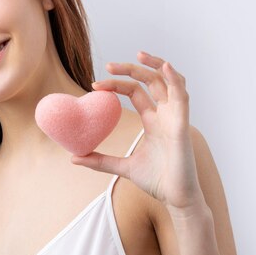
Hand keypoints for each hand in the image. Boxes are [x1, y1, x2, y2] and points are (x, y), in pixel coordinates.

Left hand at [71, 51, 205, 211]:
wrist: (176, 199)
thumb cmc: (156, 181)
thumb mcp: (122, 167)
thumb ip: (100, 160)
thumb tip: (73, 158)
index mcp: (153, 121)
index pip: (135, 92)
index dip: (117, 85)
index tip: (95, 85)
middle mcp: (165, 115)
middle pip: (151, 81)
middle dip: (131, 69)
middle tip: (108, 65)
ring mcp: (175, 118)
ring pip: (170, 82)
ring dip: (156, 65)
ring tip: (139, 55)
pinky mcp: (182, 125)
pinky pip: (182, 96)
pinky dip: (175, 79)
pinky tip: (165, 68)